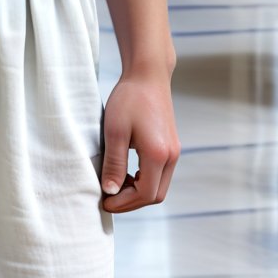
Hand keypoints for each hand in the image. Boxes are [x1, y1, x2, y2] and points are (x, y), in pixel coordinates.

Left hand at [100, 70, 179, 212]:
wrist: (147, 75)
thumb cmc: (129, 99)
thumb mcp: (115, 132)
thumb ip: (114, 164)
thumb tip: (110, 192)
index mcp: (158, 154)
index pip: (145, 194)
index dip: (123, 203)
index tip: (103, 201)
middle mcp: (171, 156)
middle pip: (155, 196)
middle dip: (130, 202)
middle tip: (108, 197)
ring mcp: (173, 151)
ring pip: (159, 187)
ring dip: (137, 192)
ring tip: (114, 184)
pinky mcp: (170, 146)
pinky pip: (160, 174)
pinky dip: (144, 181)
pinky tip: (126, 173)